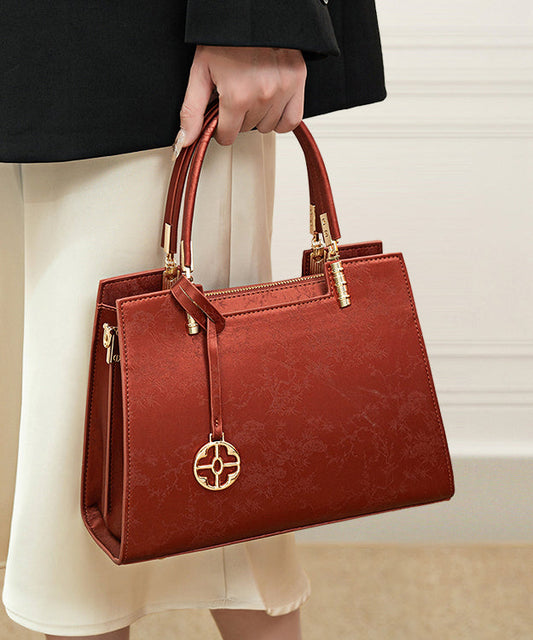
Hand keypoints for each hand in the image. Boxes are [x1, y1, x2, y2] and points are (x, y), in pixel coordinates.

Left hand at [173, 45, 306, 152]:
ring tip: (251, 94)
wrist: (252, 12)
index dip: (219, 128)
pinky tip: (270, 106)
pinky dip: (281, 119)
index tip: (220, 116)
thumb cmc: (226, 37)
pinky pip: (291, 120)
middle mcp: (263, 95)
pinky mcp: (297, 82)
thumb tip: (185, 139)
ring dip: (258, 117)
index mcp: (238, 95)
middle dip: (237, 118)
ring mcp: (283, 90)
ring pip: (267, 127)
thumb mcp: (201, 71)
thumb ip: (192, 109)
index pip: (227, 136)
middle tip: (234, 95)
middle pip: (246, 130)